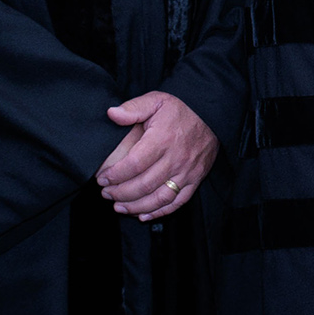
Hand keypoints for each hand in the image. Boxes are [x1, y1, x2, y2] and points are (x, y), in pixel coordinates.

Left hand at [97, 91, 217, 221]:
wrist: (211, 113)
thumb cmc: (180, 108)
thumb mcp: (156, 100)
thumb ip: (133, 108)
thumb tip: (111, 114)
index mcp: (162, 139)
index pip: (134, 164)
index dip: (116, 175)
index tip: (102, 179)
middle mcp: (175, 159)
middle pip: (144, 185)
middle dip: (121, 193)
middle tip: (106, 194)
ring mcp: (187, 171)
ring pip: (159, 198)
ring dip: (136, 206)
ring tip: (119, 207)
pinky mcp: (195, 179)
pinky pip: (177, 202)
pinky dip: (160, 212)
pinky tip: (143, 215)